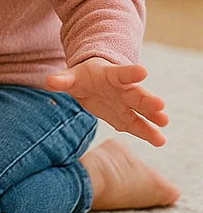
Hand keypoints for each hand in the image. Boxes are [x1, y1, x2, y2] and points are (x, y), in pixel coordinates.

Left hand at [45, 57, 168, 146]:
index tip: (143, 71)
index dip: (131, 72)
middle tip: (161, 105)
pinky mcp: (126, 119)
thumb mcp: (72, 76)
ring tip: (163, 123)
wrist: (92, 84)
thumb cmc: (83, 77)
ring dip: (153, 118)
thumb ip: (63, 80)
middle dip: (148, 100)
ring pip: (142, 111)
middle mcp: (124, 89)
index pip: (121, 73)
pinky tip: (160, 141)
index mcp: (110, 75)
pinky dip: (148, 133)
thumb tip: (49, 81)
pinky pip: (138, 126)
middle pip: (137, 94)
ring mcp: (127, 105)